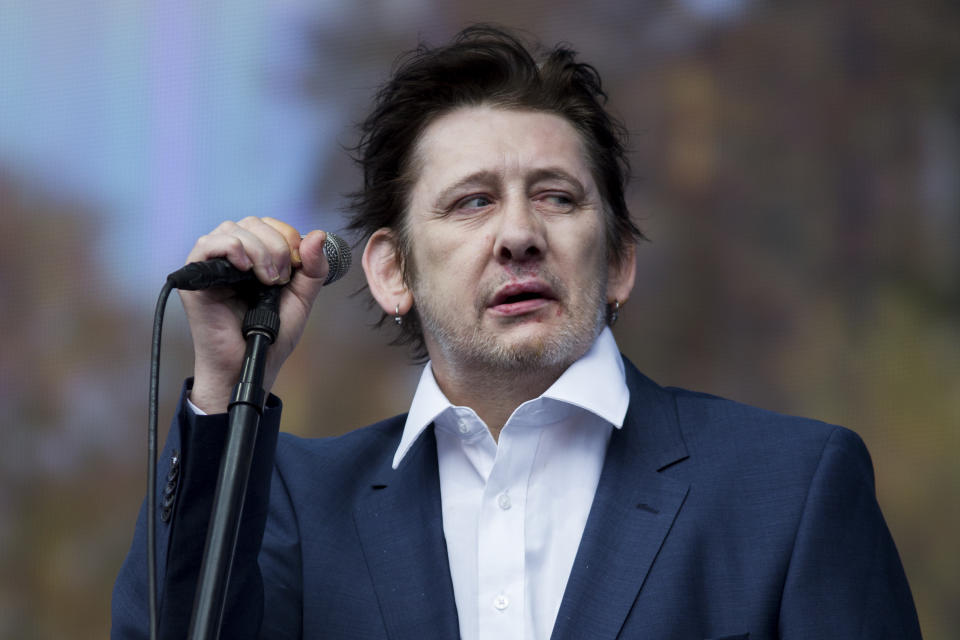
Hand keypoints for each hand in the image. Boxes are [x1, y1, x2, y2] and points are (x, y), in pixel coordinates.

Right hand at [179, 217, 330, 412]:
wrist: (253, 365)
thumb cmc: (273, 335)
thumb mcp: (301, 298)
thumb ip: (314, 268)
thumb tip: (319, 234)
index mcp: (255, 257)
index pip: (269, 224)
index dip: (287, 236)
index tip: (297, 264)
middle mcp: (232, 256)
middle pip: (252, 223)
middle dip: (275, 245)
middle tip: (280, 278)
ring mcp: (212, 265)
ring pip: (232, 229)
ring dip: (258, 249)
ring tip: (266, 280)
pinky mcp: (195, 278)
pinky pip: (207, 244)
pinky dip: (230, 248)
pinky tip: (244, 267)